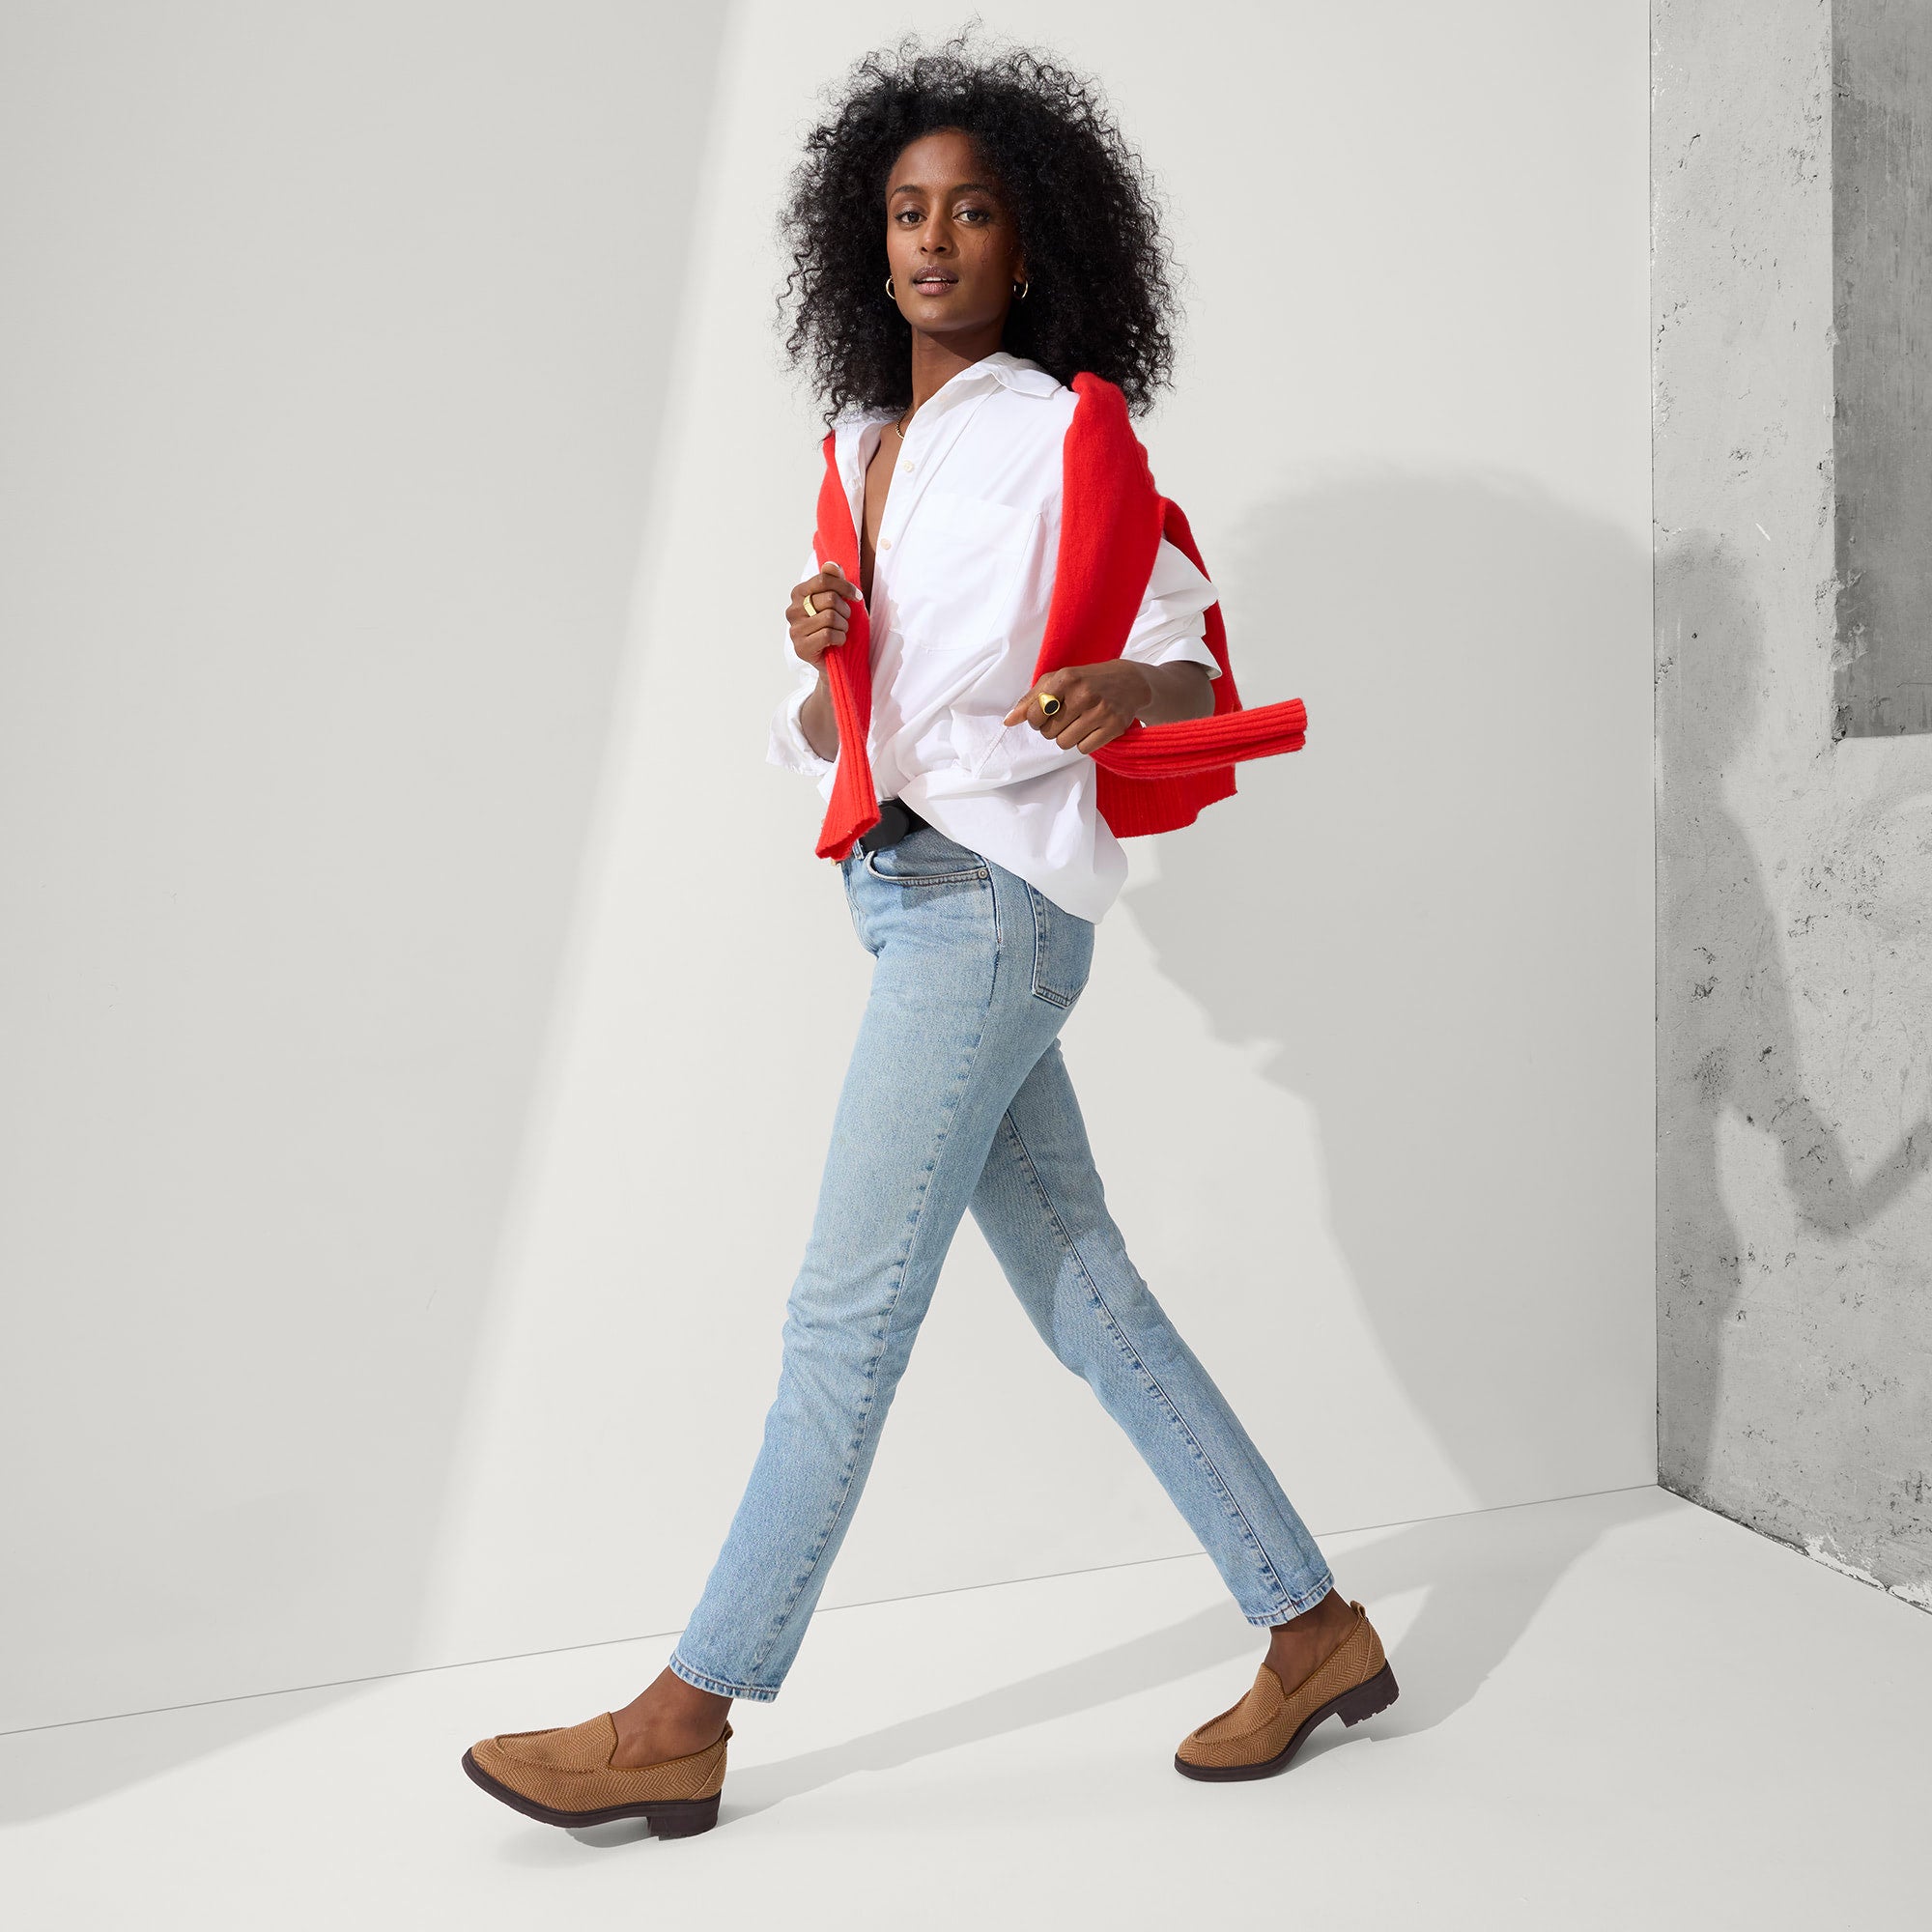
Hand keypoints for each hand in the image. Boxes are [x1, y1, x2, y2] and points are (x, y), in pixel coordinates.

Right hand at [787, 560, 857, 667]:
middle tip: (845, 619)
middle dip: (845, 610)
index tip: (857, 596)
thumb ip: (833, 580)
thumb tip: (831, 565)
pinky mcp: (800, 647)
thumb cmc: (834, 625)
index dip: (845, 586)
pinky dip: (840, 638)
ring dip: (843, 626)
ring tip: (841, 631)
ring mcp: (794, 629)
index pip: (823, 579)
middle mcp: (792, 610)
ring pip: (830, 617)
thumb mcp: (836, 600)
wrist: (831, 658)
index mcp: (798, 593)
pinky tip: (838, 642)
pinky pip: (828, 635)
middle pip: (829, 598)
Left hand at [1004, 661, 1154, 754]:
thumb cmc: (1086, 681)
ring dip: (1067, 737)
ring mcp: (1100, 711)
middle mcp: (1083, 693)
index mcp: (1066, 678)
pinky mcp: (1114, 726)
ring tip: (1078, 723)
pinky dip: (1084, 743)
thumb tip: (1008, 721)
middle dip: (1052, 729)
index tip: (1045, 714)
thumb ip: (1030, 700)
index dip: (1035, 719)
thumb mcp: (1058, 681)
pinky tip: (1091, 728)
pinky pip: (1083, 749)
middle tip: (1065, 717)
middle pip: (1048, 733)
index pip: (1034, 715)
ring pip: (1064, 743)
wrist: (1129, 682)